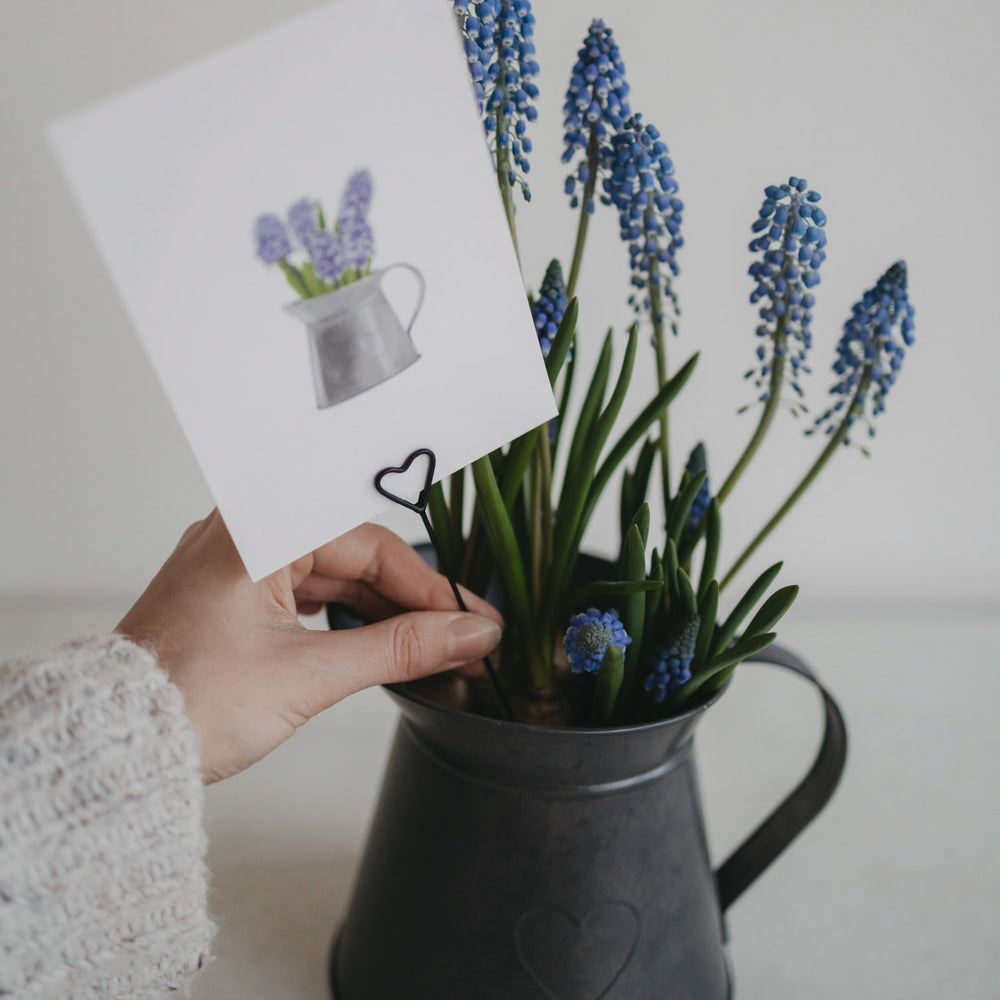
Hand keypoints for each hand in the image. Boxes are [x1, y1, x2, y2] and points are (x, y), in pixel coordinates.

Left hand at [116, 510, 502, 782]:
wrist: (115, 747)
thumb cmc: (188, 703)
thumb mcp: (310, 675)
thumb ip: (399, 649)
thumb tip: (469, 635)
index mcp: (258, 529)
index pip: (371, 545)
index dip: (430, 586)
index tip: (473, 618)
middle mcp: (246, 532)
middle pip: (356, 557)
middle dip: (413, 602)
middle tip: (464, 636)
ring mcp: (238, 562)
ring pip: (334, 575)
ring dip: (382, 612)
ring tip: (433, 647)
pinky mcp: (234, 594)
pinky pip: (306, 592)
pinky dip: (345, 618)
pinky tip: (380, 641)